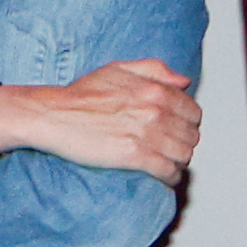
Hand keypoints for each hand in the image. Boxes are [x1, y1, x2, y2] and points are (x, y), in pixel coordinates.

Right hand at [0, 59, 201, 184]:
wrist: (54, 115)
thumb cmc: (80, 94)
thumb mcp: (118, 69)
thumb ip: (155, 70)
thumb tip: (184, 82)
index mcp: (155, 90)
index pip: (192, 111)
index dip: (188, 124)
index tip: (179, 131)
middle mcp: (155, 111)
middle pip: (190, 135)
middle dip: (185, 144)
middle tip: (174, 149)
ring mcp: (146, 134)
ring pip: (182, 154)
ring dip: (179, 162)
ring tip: (169, 164)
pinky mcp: (134, 156)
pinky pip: (166, 170)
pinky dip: (170, 176)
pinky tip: (165, 177)